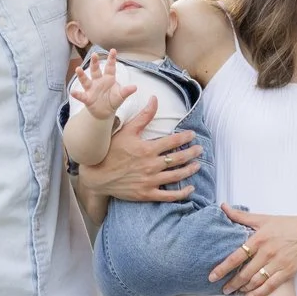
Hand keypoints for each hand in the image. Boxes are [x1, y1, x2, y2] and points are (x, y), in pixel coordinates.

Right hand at [69, 51, 127, 119]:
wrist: (105, 112)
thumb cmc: (113, 100)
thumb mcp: (121, 96)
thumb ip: (126, 91)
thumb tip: (135, 87)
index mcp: (108, 78)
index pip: (110, 67)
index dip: (111, 59)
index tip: (113, 50)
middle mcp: (98, 81)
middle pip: (95, 70)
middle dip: (95, 62)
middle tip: (94, 54)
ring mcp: (91, 89)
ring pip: (86, 80)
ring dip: (81, 75)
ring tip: (78, 69)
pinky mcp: (87, 98)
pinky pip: (81, 95)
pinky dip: (77, 94)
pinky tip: (73, 92)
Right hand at [78, 105, 202, 202]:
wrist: (96, 176)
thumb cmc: (110, 151)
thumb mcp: (126, 131)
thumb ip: (143, 116)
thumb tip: (154, 99)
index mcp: (147, 149)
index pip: (173, 141)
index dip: (185, 137)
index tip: (193, 134)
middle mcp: (151, 165)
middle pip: (178, 159)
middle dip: (192, 153)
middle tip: (200, 149)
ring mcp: (150, 181)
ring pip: (177, 176)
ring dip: (190, 170)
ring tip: (197, 165)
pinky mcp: (147, 194)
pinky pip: (169, 196)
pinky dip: (182, 194)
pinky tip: (190, 189)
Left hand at [211, 208, 296, 295]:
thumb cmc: (288, 224)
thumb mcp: (264, 218)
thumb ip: (241, 216)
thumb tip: (222, 206)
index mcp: (259, 238)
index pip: (236, 256)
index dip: (223, 268)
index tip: (212, 277)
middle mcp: (267, 252)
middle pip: (244, 273)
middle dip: (232, 283)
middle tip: (224, 289)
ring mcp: (278, 263)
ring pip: (256, 281)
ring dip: (244, 288)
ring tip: (236, 292)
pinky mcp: (288, 271)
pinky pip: (271, 285)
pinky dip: (260, 293)